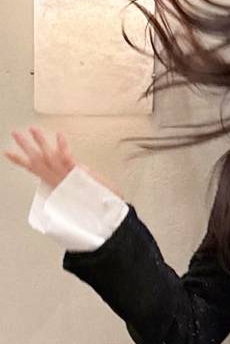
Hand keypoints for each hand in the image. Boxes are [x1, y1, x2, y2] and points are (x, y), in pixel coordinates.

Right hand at [3, 126, 122, 195]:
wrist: (105, 214)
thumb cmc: (94, 202)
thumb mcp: (77, 190)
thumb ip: (71, 179)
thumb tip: (70, 170)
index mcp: (56, 183)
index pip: (35, 169)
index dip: (20, 161)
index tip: (7, 152)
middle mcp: (58, 180)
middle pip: (38, 160)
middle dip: (25, 146)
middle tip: (15, 133)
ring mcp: (67, 177)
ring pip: (49, 157)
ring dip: (41, 142)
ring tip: (33, 129)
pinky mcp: (78, 175)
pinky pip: (68, 159)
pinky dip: (63, 147)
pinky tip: (59, 136)